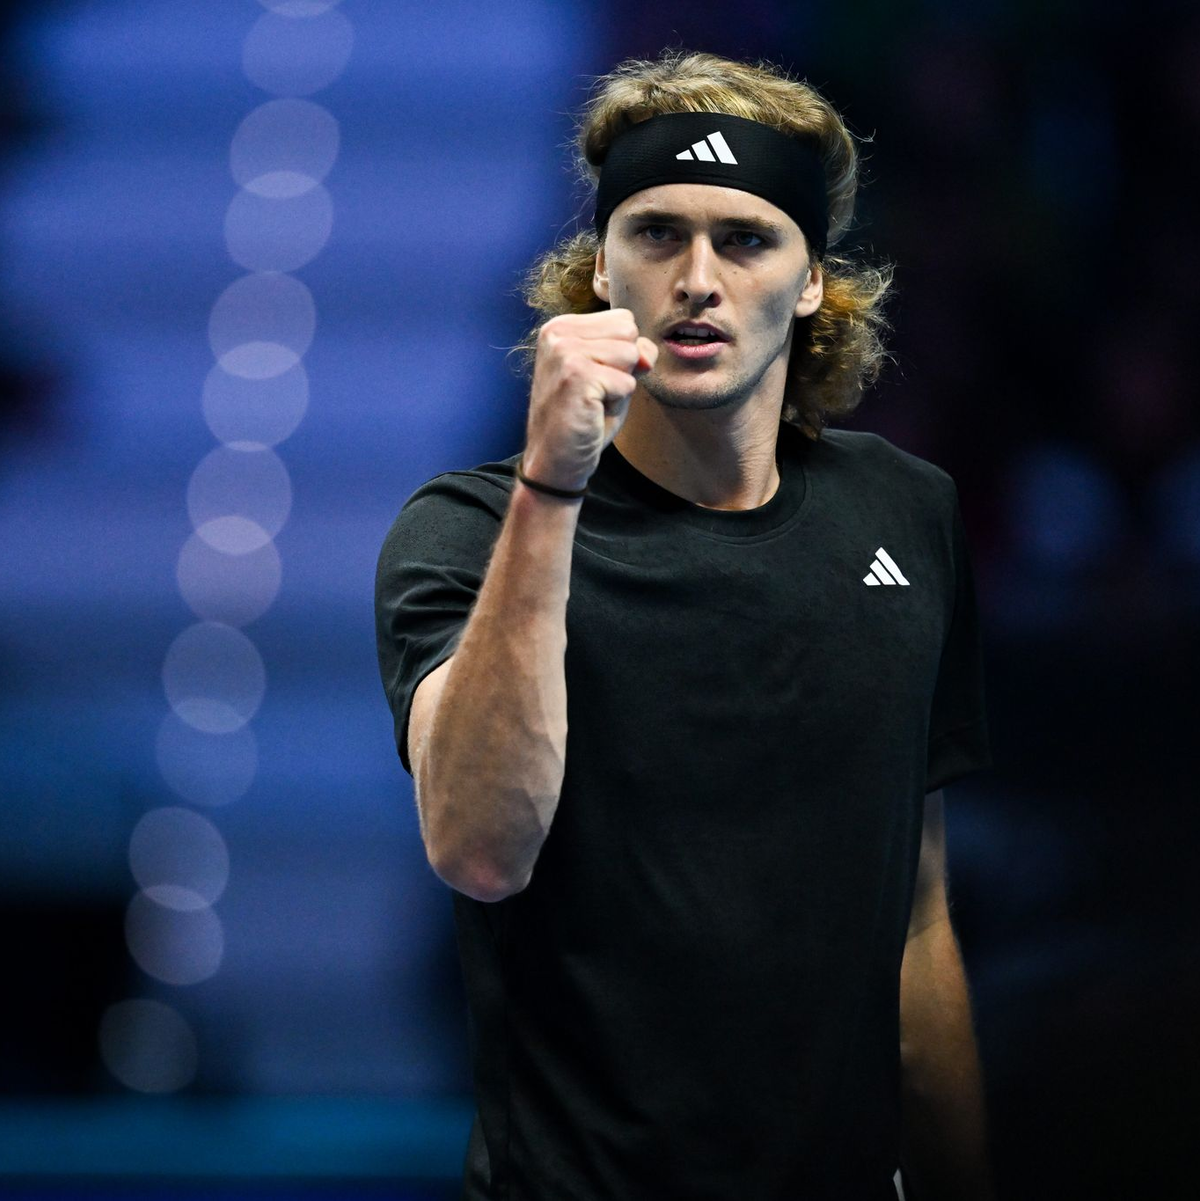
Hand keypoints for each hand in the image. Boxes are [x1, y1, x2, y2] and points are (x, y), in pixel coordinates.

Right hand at [521, 308, 656, 491]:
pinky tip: (591, 412)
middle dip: (624, 366)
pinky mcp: (576, 375)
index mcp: (561, 326)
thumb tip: (646, 353)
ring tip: (593, 401)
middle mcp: (558, 332)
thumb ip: (633, 351)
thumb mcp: (612, 375)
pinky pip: (627, 382)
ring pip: (630, 354)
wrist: (555, 459)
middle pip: (629, 331)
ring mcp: (564, 352)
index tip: (596, 378)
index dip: (623, 354)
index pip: (623, 320)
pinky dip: (617, 402)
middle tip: (596, 392)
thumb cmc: (583, 418)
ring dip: (620, 385)